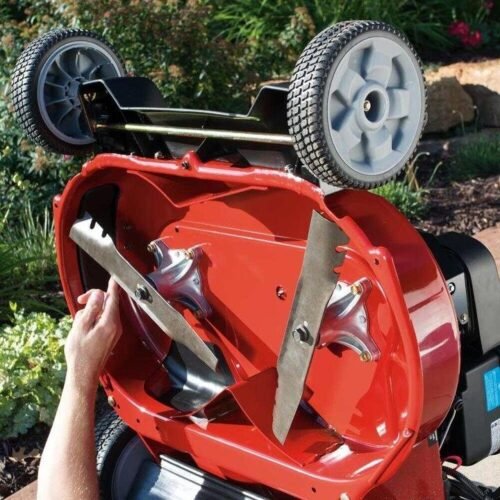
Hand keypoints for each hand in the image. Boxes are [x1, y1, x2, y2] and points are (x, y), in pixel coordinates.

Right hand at [65, 278, 121, 392]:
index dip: (112, 286)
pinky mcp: (111, 336)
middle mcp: (116, 326)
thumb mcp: (81, 327)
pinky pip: (104, 321)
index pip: (113, 298)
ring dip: (92, 311)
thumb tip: (98, 294)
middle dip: (94, 300)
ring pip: (104, 312)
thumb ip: (91, 309)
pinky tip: (83, 328)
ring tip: (79, 322)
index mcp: (110, 323)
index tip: (113, 277)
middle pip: (108, 303)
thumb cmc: (80, 353)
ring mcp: (115, 332)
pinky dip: (94, 319)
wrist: (84, 374)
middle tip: (80, 301)